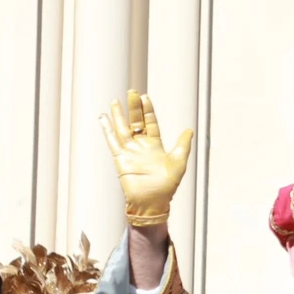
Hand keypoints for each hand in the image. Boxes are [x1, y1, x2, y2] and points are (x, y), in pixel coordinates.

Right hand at [99, 90, 192, 227]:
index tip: (145, 97)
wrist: (153, 201)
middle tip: (131, 92)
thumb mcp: (179, 162)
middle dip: (134, 108)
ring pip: (123, 129)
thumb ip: (182, 145)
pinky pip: (113, 141)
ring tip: (115, 101)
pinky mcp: (121, 158)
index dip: (148, 110)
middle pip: (136, 122)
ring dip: (119, 115)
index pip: (150, 123)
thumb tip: (190, 130)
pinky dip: (107, 130)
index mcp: (155, 145)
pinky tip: (103, 118)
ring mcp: (130, 151)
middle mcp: (142, 146)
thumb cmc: (167, 185)